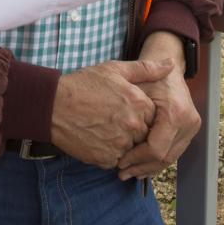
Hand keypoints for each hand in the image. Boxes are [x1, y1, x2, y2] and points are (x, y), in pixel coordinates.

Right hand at [49, 56, 171, 167]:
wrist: (53, 105)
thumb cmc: (83, 85)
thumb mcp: (114, 70)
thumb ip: (146, 69)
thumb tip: (171, 64)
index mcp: (139, 104)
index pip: (154, 117)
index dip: (141, 114)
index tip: (125, 109)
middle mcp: (133, 126)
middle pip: (144, 135)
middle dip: (133, 130)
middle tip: (113, 120)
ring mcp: (120, 144)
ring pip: (132, 149)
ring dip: (123, 143)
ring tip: (104, 129)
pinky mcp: (106, 158)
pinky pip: (116, 160)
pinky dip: (110, 153)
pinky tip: (97, 138)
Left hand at [118, 35, 200, 179]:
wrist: (168, 68)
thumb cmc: (147, 76)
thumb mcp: (134, 88)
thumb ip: (127, 113)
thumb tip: (118, 142)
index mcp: (175, 113)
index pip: (156, 148)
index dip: (136, 159)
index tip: (119, 161)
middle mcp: (189, 122)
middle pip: (165, 157)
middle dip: (142, 167)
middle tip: (121, 172)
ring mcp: (192, 127)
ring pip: (170, 158)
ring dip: (149, 168)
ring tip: (129, 172)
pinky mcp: (190, 130)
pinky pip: (174, 152)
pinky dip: (157, 161)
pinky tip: (141, 166)